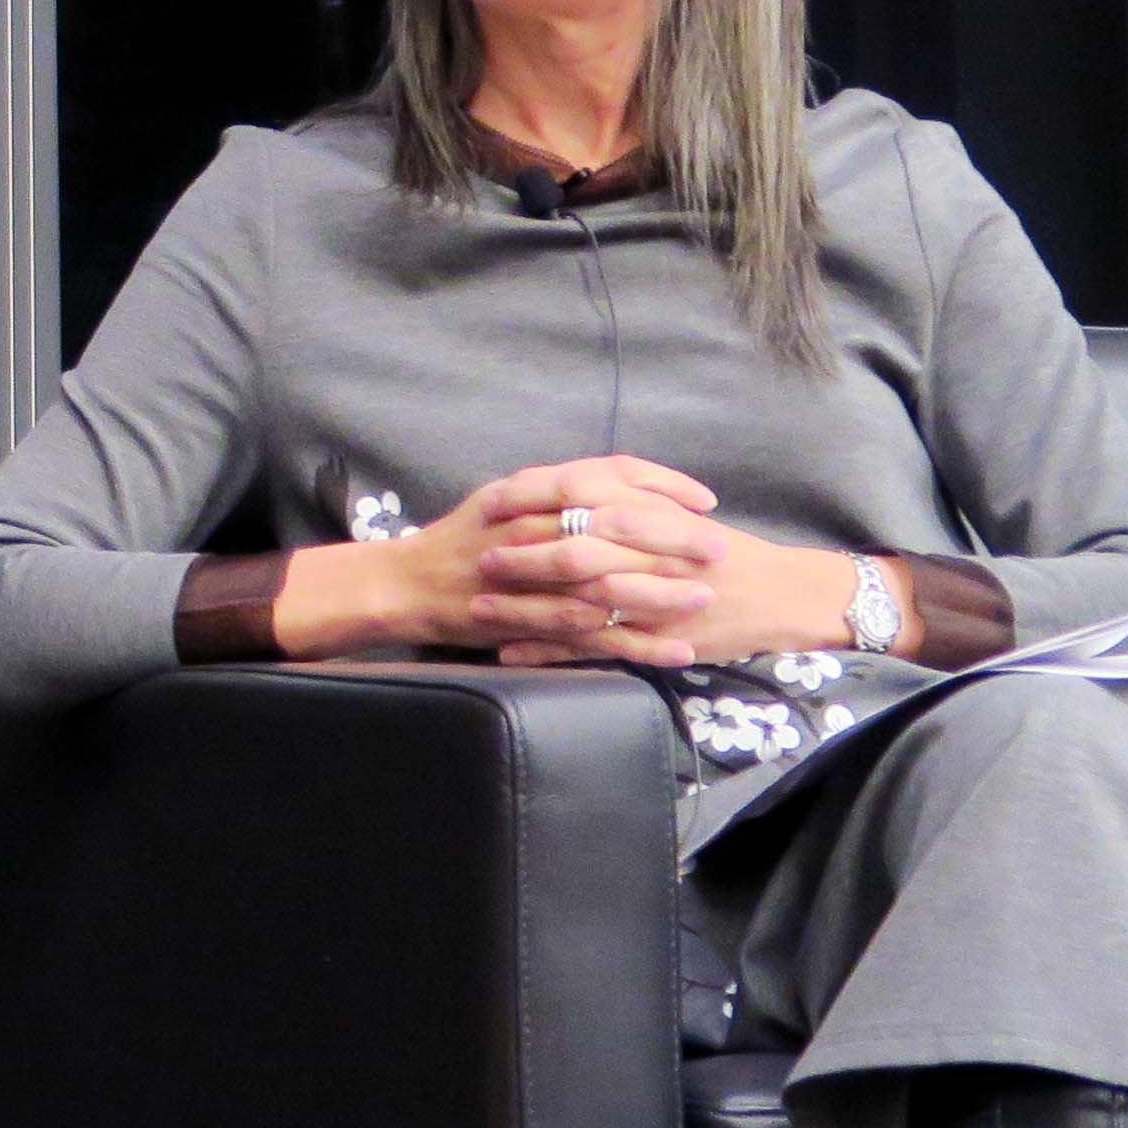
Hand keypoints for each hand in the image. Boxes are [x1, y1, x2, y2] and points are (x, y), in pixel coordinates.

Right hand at [410, 457, 734, 663]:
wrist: (406, 585)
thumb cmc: (458, 540)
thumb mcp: (503, 497)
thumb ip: (555, 489)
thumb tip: (615, 481)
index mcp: (530, 492)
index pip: (608, 475)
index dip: (662, 485)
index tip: (703, 500)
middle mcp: (531, 527)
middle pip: (615, 526)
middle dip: (675, 537)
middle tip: (721, 549)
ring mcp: (529, 578)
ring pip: (606, 581)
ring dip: (661, 592)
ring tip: (705, 599)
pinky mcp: (528, 623)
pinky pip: (592, 635)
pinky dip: (637, 644)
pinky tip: (675, 652)